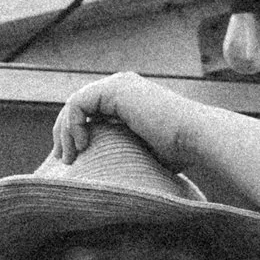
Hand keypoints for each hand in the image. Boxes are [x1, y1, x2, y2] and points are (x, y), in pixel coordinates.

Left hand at [50, 72, 185, 168]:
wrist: (195, 138)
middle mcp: (120, 87)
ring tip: (69, 158)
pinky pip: (79, 104)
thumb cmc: (178, 152)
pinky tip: (83, 145)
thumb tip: (104, 174)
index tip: (71, 161)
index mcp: (126, 100)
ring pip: (74, 104)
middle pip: (77, 106)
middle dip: (64, 133)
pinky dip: (74, 125)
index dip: (73, 134)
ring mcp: (117, 85)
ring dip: (65, 132)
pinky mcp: (115, 89)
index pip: (87, 111)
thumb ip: (120, 150)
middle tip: (63, 160)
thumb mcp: (140, 152)